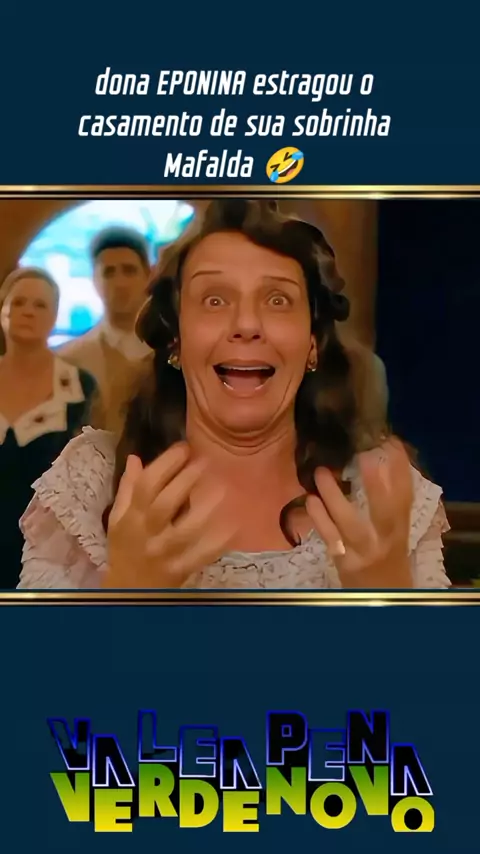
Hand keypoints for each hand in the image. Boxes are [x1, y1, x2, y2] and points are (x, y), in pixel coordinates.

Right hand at [104, 443, 233, 588]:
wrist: (128, 591)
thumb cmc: (125, 549)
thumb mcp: (118, 519)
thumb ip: (127, 489)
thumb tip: (135, 457)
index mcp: (131, 517)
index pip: (146, 485)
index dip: (166, 463)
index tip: (184, 448)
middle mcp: (147, 533)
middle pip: (165, 504)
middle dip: (186, 479)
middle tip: (205, 461)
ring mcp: (165, 553)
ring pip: (186, 529)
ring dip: (205, 508)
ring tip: (222, 489)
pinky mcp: (181, 570)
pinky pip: (201, 555)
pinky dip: (218, 541)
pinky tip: (232, 525)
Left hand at [306, 439, 413, 587]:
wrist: (383, 600)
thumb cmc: (387, 561)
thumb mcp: (394, 534)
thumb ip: (388, 504)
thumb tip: (377, 463)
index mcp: (401, 530)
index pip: (406, 497)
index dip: (401, 470)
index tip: (389, 443)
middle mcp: (386, 541)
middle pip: (385, 512)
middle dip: (377, 484)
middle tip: (364, 456)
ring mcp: (364, 553)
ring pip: (351, 524)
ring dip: (334, 497)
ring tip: (321, 473)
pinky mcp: (344, 563)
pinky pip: (330, 539)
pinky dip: (319, 519)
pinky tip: (310, 501)